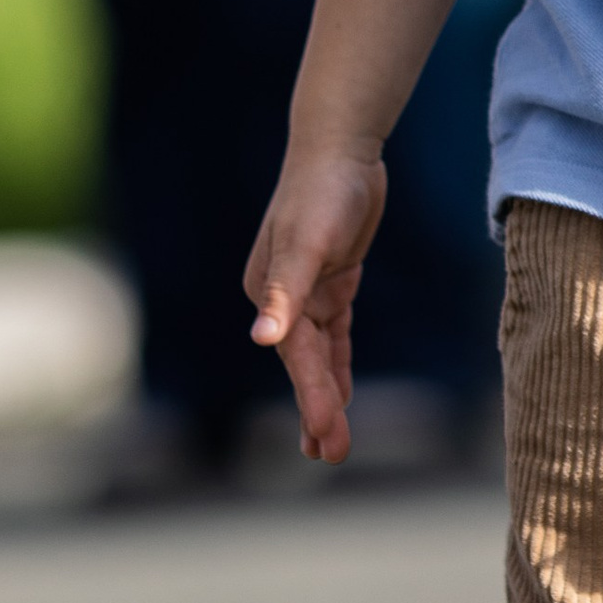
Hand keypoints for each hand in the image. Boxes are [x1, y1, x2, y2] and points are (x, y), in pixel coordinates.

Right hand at [245, 147, 387, 458]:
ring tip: (329, 443)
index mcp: (269, 290)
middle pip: (304, 362)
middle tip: (331, 455)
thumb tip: (262, 338)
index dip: (313, 394)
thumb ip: (286, 289)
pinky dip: (336, 363)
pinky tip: (341, 394)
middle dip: (317, 408)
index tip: (327, 432)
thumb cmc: (322, 191)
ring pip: (318, 354)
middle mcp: (283, 295)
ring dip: (325, 394)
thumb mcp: (307, 240)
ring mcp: (307, 289)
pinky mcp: (332, 280)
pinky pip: (334, 333)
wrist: (340, 147)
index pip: (295, 354)